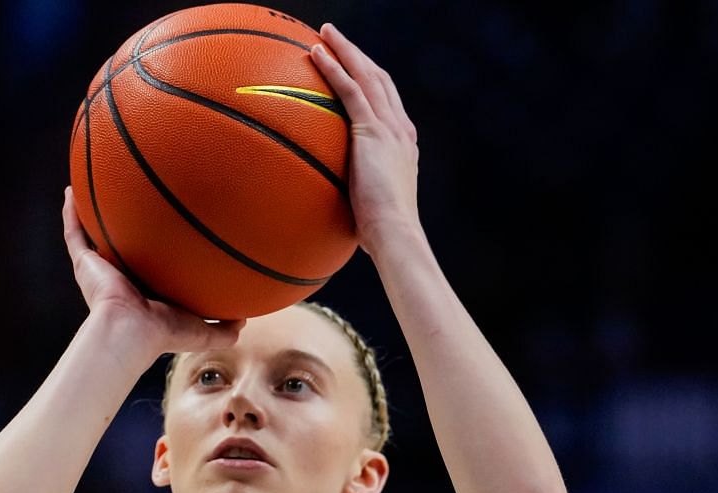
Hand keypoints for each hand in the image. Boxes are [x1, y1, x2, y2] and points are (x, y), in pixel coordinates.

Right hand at [61, 187, 243, 352]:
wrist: (131, 332)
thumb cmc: (163, 334)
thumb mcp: (202, 331)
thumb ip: (223, 328)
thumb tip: (244, 319)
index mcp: (144, 291)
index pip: (151, 266)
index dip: (156, 250)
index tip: (167, 228)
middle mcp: (121, 277)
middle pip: (121, 246)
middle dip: (124, 228)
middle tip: (133, 201)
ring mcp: (100, 269)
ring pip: (93, 236)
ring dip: (91, 214)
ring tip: (93, 186)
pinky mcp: (85, 264)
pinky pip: (74, 233)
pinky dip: (70, 213)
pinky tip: (70, 191)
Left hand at [309, 24, 422, 252]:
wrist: (395, 233)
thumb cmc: (379, 235)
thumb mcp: (368, 210)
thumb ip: (353, 199)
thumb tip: (330, 212)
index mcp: (402, 144)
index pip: (387, 103)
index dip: (372, 81)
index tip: (356, 69)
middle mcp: (400, 129)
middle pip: (379, 79)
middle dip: (358, 55)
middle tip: (336, 37)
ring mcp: (389, 127)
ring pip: (366, 74)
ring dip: (345, 49)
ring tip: (325, 32)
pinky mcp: (373, 131)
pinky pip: (349, 89)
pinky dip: (333, 67)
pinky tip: (315, 52)